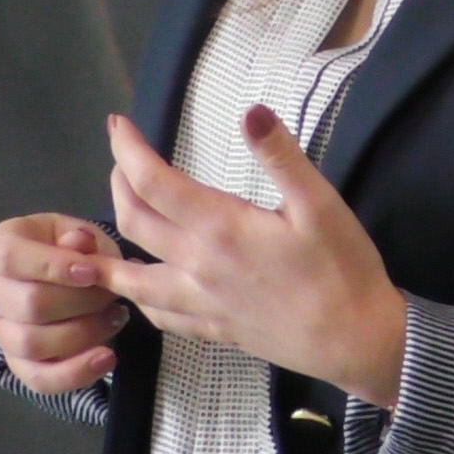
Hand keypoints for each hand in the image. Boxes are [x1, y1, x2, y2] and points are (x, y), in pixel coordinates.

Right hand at [0, 212, 130, 395]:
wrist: (70, 278)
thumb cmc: (73, 249)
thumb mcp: (82, 234)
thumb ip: (82, 238)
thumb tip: (79, 242)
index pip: (11, 258)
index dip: (53, 267)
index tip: (93, 273)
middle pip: (29, 304)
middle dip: (81, 303)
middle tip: (112, 296)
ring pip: (32, 344)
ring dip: (83, 335)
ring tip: (114, 318)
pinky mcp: (16, 363)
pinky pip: (38, 379)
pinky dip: (75, 373)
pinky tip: (106, 357)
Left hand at [96, 108, 407, 408]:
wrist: (357, 342)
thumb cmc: (343, 269)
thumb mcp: (320, 204)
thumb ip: (281, 156)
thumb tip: (250, 110)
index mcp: (220, 228)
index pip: (153, 182)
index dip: (128, 149)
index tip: (118, 124)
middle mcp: (198, 267)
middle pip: (134, 221)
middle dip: (118, 183)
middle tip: (121, 158)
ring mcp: (201, 304)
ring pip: (133, 278)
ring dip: (108, 249)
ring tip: (96, 230)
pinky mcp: (213, 330)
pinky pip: (159, 314)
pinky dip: (138, 296)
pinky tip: (138, 289)